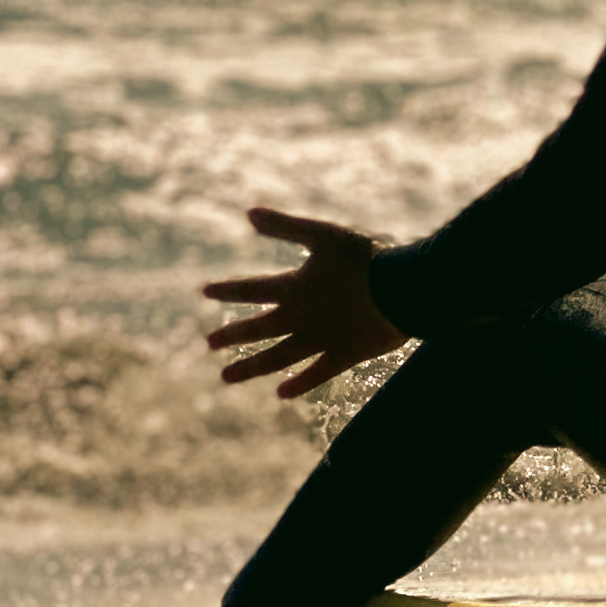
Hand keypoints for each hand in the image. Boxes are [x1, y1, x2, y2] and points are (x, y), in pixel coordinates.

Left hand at [202, 207, 409, 398]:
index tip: (204, 292)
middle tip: (208, 344)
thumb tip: (248, 213)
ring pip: (277, 357)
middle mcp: (301, 318)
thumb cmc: (365, 259)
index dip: (227, 290)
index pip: (251, 289)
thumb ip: (286, 226)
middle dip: (232, 335)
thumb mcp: (323, 234)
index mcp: (294, 288)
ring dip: (251, 367)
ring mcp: (321, 340)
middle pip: (258, 328)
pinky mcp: (344, 355)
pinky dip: (299, 383)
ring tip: (226, 377)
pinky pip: (316, 374)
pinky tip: (282, 394)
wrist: (401, 292)